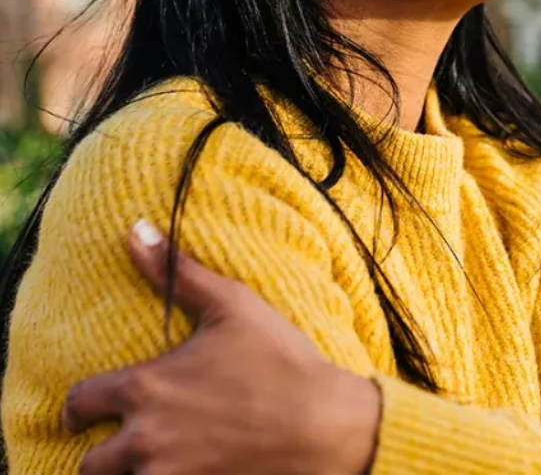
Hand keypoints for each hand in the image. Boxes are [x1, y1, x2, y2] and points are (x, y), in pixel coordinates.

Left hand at [62, 220, 381, 474]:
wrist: (322, 425)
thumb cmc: (277, 360)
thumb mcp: (230, 304)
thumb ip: (176, 271)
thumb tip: (135, 230)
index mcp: (147, 389)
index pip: (79, 403)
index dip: (77, 407)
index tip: (85, 411)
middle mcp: (147, 441)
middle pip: (90, 465)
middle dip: (99, 453)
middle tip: (115, 445)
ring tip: (149, 461)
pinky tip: (182, 471)